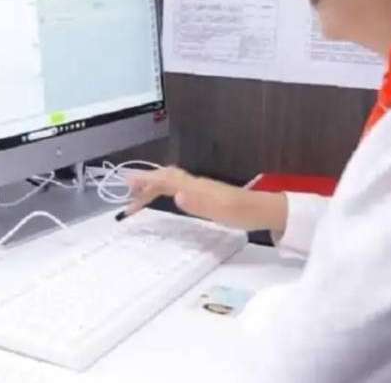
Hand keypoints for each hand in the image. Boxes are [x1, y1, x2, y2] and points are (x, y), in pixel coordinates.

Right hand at [124, 166, 286, 232]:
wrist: (264, 210)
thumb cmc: (242, 212)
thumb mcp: (220, 211)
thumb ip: (197, 203)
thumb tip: (175, 195)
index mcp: (195, 187)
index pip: (165, 180)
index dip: (145, 181)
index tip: (127, 184)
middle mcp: (195, 183)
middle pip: (164, 178)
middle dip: (144, 183)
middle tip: (126, 193)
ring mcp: (200, 187)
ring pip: (170, 181)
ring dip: (153, 185)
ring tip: (138, 194)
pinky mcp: (204, 194)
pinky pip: (177, 186)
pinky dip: (164, 188)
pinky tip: (164, 194)